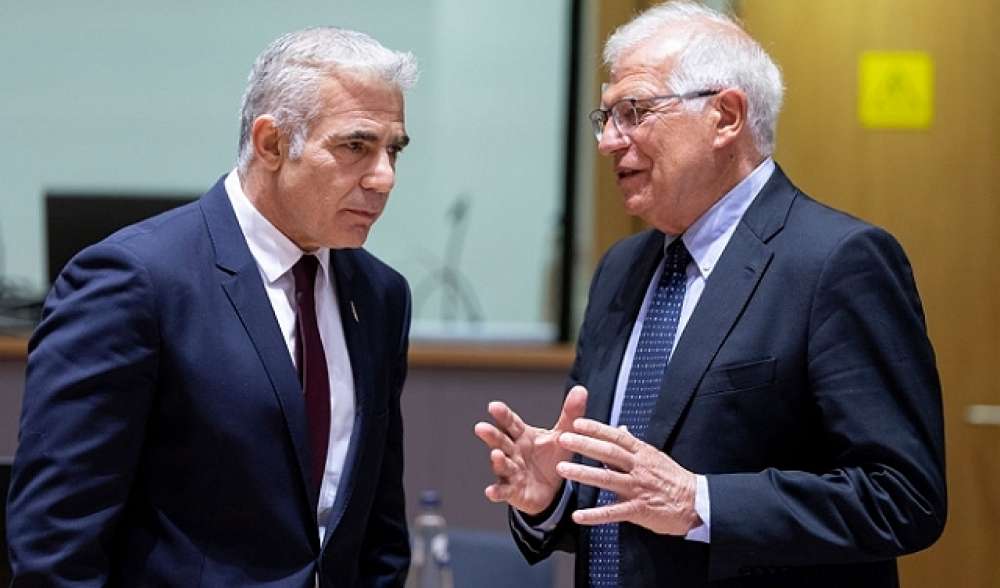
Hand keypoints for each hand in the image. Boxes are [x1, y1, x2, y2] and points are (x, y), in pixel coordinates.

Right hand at [474, 386, 587, 514]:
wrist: (551, 489)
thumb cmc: (550, 458)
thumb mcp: (562, 436)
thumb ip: (570, 414)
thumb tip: (581, 389)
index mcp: (522, 436)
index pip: (511, 423)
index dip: (502, 415)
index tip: (493, 406)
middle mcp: (512, 452)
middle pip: (501, 441)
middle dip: (492, 435)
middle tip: (481, 427)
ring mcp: (510, 471)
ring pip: (502, 465)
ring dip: (497, 461)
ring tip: (495, 455)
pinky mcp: (512, 491)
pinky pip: (503, 491)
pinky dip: (497, 492)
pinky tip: (491, 492)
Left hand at [555, 418, 700, 535]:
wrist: (696, 503)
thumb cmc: (673, 479)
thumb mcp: (654, 456)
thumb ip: (634, 444)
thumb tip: (620, 429)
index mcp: (642, 453)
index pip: (616, 437)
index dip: (597, 429)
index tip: (577, 423)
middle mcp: (638, 468)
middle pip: (609, 453)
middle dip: (584, 445)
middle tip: (563, 440)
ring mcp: (638, 488)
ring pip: (607, 479)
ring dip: (583, 474)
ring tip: (562, 470)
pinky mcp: (639, 509)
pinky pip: (613, 513)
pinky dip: (595, 515)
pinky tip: (578, 516)